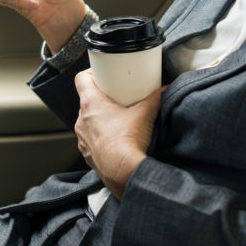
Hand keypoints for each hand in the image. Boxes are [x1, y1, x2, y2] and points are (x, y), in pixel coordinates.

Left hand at [73, 70, 161, 199]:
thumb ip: (155, 98)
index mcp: (91, 104)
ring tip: (116, 120)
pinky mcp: (87, 153)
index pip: (81, 79)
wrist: (122, 172)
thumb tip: (164, 89)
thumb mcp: (145, 113)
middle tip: (115, 97)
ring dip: (99, 119)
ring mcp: (82, 138)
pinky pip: (90, 140)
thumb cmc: (127, 142)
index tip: (101, 75)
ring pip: (87, 121)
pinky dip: (99, 137)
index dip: (89, 74)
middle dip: (100, 98)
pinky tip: (113, 139)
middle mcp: (82, 120)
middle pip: (86, 100)